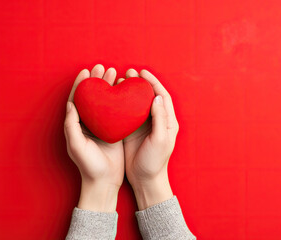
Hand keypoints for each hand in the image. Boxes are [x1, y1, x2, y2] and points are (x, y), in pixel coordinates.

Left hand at [64, 64, 123, 211]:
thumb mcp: (76, 146)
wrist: (104, 182)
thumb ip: (71, 126)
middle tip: (104, 68)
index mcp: (76, 125)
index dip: (81, 84)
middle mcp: (88, 123)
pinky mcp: (115, 131)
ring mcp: (102, 127)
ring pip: (105, 102)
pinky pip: (117, 112)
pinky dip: (120, 100)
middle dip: (97, 81)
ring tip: (115, 74)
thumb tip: (70, 104)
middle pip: (92, 97)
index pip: (77, 99)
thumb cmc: (88, 166)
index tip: (87, 71)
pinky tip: (126, 92)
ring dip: (108, 87)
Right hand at [117, 69, 179, 209]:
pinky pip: (127, 113)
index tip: (142, 72)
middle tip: (128, 73)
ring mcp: (143, 125)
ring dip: (129, 90)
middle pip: (149, 96)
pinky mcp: (131, 131)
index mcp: (167, 121)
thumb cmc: (155, 161)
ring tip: (119, 80)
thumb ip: (160, 118)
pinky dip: (121, 103)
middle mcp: (156, 120)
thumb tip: (156, 97)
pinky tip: (113, 97)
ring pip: (137, 102)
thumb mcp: (161, 140)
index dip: (153, 82)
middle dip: (140, 83)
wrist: (145, 179)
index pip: (162, 96)